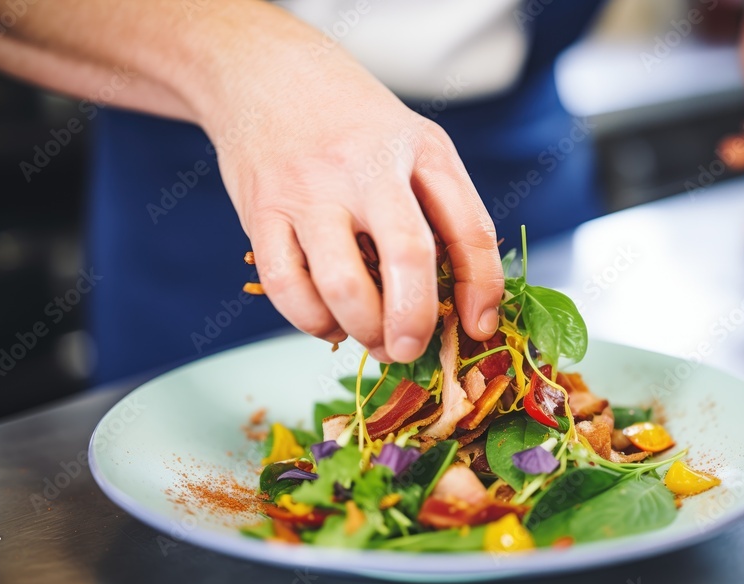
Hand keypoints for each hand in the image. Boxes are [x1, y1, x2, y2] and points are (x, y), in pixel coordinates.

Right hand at [197, 4, 503, 363]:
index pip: (469, 229)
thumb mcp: (419, 147)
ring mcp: (309, 191)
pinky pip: (287, 287)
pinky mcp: (262, 213)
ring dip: (363, 330)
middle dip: (416, 322)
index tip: (478, 326)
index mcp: (420, 151)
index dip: (481, 290)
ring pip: (342, 284)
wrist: (268, 75)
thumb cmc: (357, 126)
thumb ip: (449, 216)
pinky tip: (328, 319)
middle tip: (413, 348)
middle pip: (407, 257)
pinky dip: (312, 321)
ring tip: (372, 336)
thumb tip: (469, 308)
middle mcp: (365, 169)